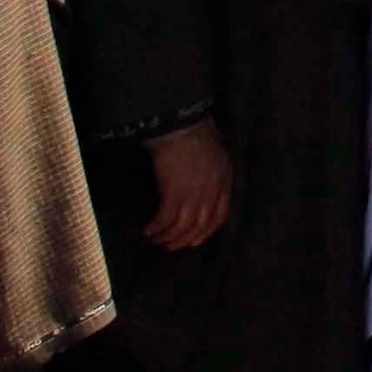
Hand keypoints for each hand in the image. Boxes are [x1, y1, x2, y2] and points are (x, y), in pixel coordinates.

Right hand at [142, 121, 235, 252]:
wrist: (181, 125)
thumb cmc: (196, 131)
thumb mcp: (216, 150)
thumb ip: (213, 169)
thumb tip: (204, 180)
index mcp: (224, 181)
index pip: (220, 215)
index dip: (207, 231)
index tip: (196, 240)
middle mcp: (212, 193)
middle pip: (201, 225)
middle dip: (185, 240)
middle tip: (172, 246)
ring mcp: (194, 195)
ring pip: (182, 227)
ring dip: (168, 237)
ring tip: (156, 240)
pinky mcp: (174, 194)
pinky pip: (165, 220)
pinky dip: (156, 228)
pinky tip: (148, 230)